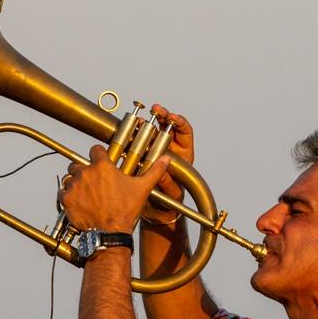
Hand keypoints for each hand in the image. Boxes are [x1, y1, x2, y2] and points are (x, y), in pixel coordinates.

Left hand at [58, 145, 170, 233]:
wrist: (110, 233)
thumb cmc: (125, 210)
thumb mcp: (142, 188)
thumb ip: (154, 171)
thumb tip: (167, 159)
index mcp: (102, 166)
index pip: (95, 150)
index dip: (98, 156)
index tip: (100, 163)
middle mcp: (86, 173)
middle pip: (78, 164)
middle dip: (84, 172)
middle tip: (92, 184)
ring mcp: (74, 186)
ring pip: (69, 178)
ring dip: (75, 184)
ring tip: (85, 195)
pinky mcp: (66, 199)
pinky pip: (62, 193)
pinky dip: (68, 197)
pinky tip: (78, 204)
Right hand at [142, 104, 193, 225]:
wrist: (154, 209)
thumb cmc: (168, 202)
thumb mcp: (170, 193)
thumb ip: (168, 184)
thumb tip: (163, 174)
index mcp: (183, 155)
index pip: (185, 132)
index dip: (180, 123)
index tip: (172, 118)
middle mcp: (170, 149)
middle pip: (169, 126)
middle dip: (163, 115)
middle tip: (157, 110)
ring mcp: (155, 150)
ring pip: (153, 131)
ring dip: (148, 121)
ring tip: (142, 116)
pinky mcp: (142, 154)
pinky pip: (140, 140)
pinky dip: (136, 132)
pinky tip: (132, 127)